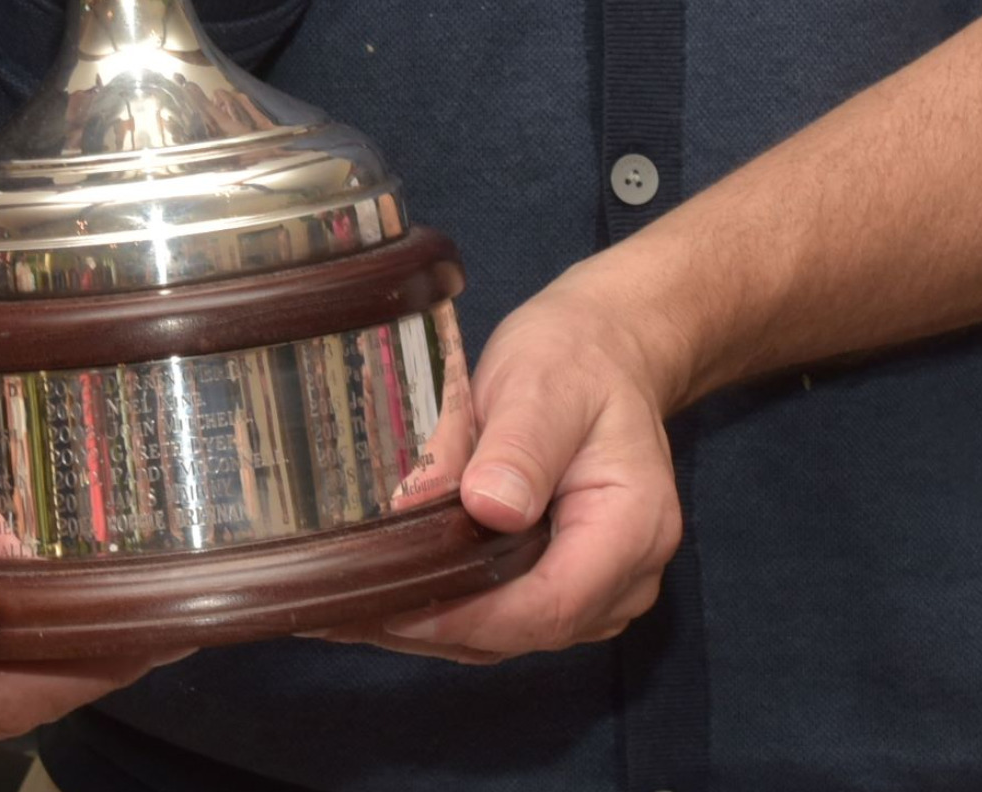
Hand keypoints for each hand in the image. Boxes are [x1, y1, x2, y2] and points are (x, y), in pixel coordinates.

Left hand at [338, 268, 686, 661]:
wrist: (604, 350)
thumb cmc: (575, 360)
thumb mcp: (544, 386)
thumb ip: (519, 448)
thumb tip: (486, 508)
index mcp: (631, 527)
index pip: (550, 604)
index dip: (472, 616)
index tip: (399, 610)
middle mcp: (623, 574)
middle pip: (527, 628)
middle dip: (441, 627)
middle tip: (350, 611)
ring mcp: (597, 584)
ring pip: (513, 631)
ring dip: (439, 626)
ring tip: (354, 608)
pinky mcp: (564, 576)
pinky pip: (509, 609)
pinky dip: (455, 606)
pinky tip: (396, 590)